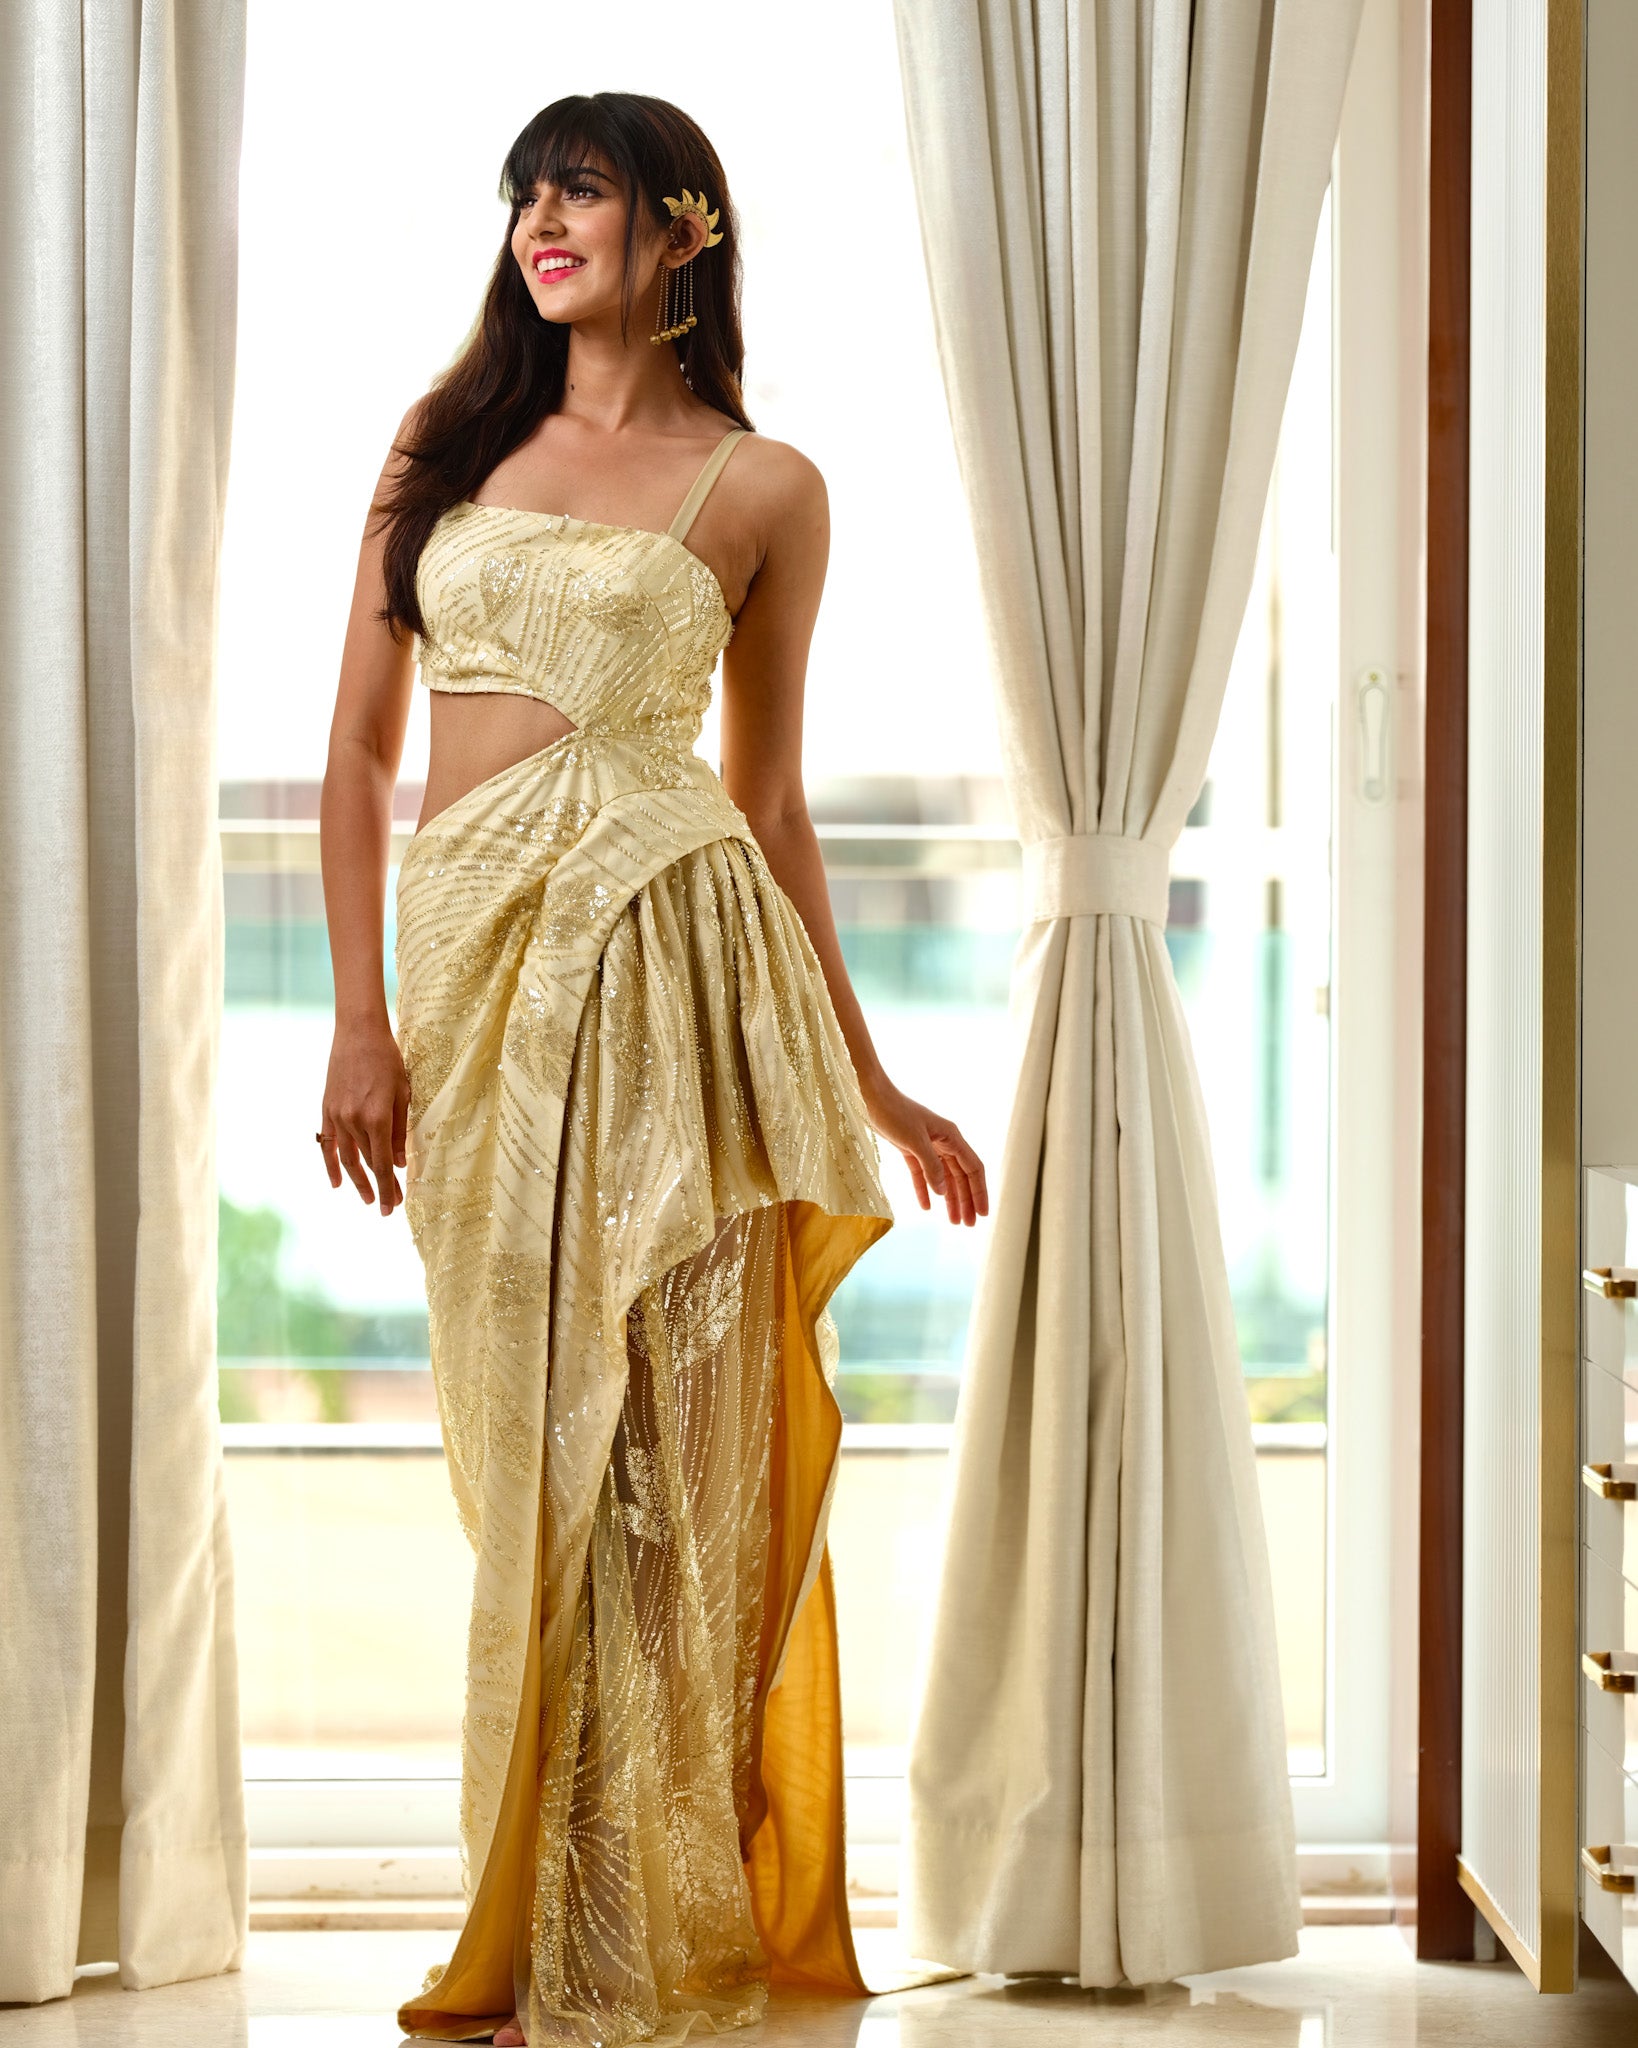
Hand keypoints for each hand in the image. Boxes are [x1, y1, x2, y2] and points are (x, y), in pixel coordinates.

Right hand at [318, 1016, 409, 1215]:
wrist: (358, 1033)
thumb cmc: (388, 1060)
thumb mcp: (403, 1094)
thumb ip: (400, 1131)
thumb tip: (400, 1163)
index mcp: (377, 1118)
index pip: (382, 1164)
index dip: (388, 1188)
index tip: (394, 1206)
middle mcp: (354, 1121)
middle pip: (365, 1165)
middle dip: (376, 1188)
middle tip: (386, 1207)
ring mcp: (337, 1116)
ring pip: (346, 1158)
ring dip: (356, 1180)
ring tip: (367, 1198)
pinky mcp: (326, 1109)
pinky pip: (327, 1143)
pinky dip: (331, 1164)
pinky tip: (336, 1182)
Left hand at [861, 1076, 987, 1225]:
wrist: (870, 1096)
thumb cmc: (894, 1112)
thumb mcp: (914, 1140)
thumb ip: (930, 1166)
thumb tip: (942, 1191)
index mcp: (951, 1137)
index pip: (973, 1168)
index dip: (980, 1192)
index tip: (983, 1214)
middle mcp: (944, 1142)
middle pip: (960, 1176)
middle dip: (966, 1201)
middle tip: (969, 1226)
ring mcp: (928, 1146)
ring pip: (943, 1177)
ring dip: (949, 1199)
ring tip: (953, 1222)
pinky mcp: (911, 1149)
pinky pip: (922, 1174)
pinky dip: (924, 1190)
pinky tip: (926, 1207)